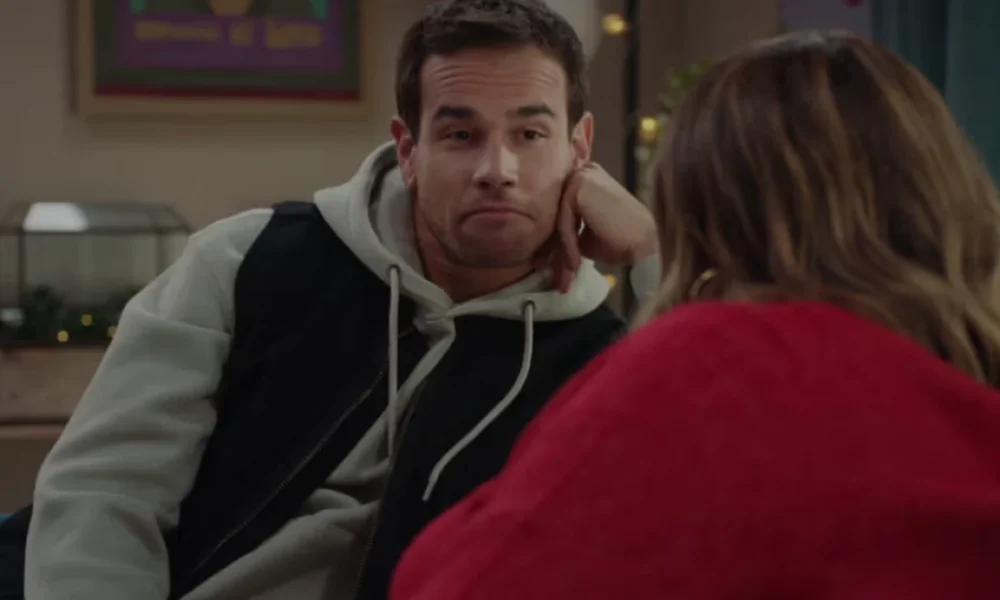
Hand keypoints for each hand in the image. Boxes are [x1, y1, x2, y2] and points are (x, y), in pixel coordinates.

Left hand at [535, 162, 657, 291]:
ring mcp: (580, 176)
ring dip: (561, 251)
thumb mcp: (584, 237)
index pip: (560, 212)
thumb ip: (565, 233)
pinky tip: (576, 262)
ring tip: (567, 275)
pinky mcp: (579, 185)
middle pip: (557, 215)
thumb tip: (541, 251)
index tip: (548, 266)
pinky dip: (569, 245)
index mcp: (584, 181)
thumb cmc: (619, 241)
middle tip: (551, 274)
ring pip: (559, 220)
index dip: (554, 241)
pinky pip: (564, 221)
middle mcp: (581, 172)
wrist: (644, 242)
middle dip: (553, 249)